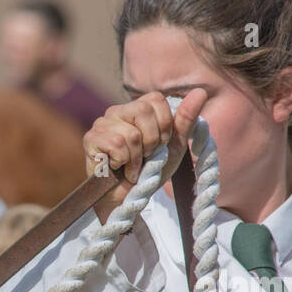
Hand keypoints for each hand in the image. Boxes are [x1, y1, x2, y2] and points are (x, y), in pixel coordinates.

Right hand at [86, 88, 206, 223]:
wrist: (128, 199)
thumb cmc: (149, 172)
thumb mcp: (173, 147)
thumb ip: (185, 120)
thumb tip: (200, 92)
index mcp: (137, 108)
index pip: (156, 99)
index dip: (164, 125)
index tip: (160, 145)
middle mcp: (117, 111)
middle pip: (142, 111)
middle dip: (151, 141)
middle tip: (146, 157)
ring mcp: (101, 124)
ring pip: (130, 133)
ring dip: (137, 158)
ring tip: (132, 167)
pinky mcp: (91, 139)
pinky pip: (115, 144)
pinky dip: (123, 162)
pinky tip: (118, 168)